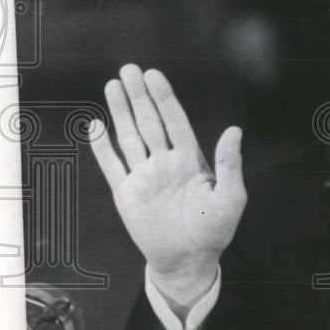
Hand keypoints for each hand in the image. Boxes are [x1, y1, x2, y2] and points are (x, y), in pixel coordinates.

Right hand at [89, 64, 246, 305]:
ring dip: (120, 112)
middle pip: (149, 122)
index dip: (164, 98)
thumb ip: (229, 164)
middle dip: (139, 97)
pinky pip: (111, 166)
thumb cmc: (215, 229)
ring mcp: (144, 176)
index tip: (154, 75)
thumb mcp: (230, 198)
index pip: (174, 121)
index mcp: (190, 160)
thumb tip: (234, 130)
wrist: (190, 260)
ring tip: (112, 85)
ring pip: (129, 137)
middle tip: (128, 69)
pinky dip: (101, 147)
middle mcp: (165, 162)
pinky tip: (94, 126)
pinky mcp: (126, 194)